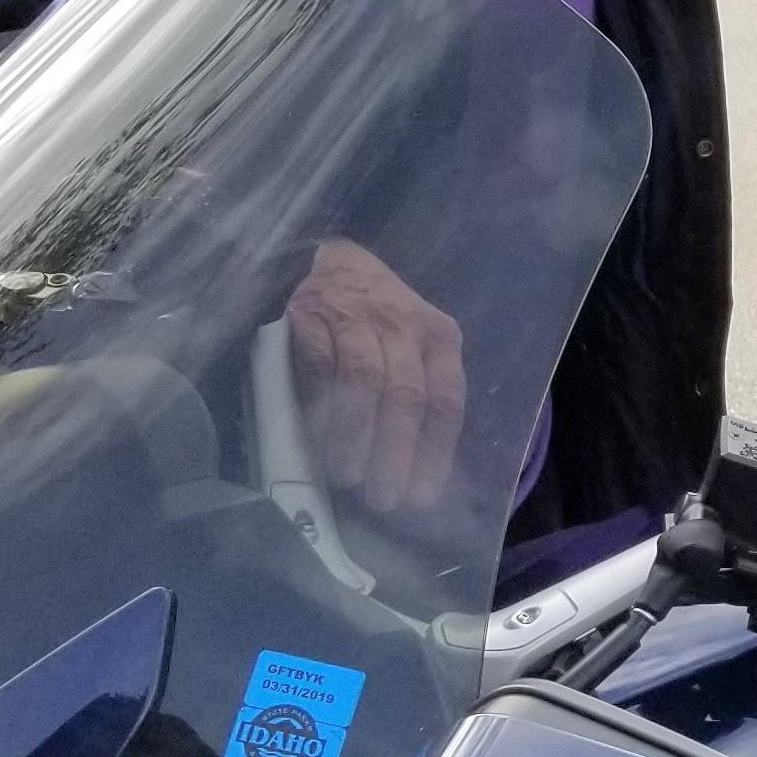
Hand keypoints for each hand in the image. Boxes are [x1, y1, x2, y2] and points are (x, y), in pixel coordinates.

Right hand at [286, 238, 464, 515]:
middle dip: (395, 454)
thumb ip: (419, 394)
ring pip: (364, 384)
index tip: (421, 496)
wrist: (328, 258)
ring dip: (356, 438)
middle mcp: (404, 325)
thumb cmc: (375, 318)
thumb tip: (414, 470)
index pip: (445, 401)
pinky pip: (320, 367)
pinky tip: (318, 439)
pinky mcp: (312, 314)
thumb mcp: (412, 347)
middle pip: (406, 397)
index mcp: (439, 337)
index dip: (434, 453)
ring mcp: (356, 316)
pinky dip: (319, 407)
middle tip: (382, 498)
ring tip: (348, 477)